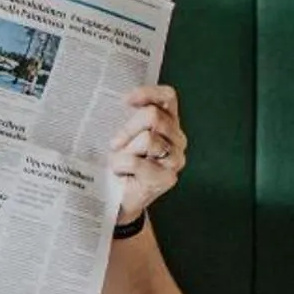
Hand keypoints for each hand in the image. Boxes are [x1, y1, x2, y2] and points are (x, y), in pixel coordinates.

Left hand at [108, 84, 186, 222]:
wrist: (118, 199)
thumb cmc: (120, 163)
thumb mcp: (123, 135)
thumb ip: (127, 118)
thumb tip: (118, 101)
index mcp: (169, 123)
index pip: (168, 97)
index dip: (148, 93)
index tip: (125, 100)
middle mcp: (177, 139)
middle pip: (153, 116)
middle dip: (128, 128)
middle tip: (115, 144)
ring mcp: (175, 159)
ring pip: (147, 138)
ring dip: (125, 150)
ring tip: (120, 162)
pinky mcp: (167, 178)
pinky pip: (137, 162)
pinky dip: (122, 165)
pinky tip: (121, 173)